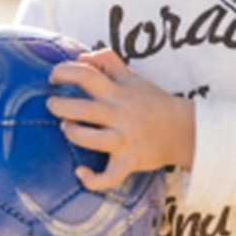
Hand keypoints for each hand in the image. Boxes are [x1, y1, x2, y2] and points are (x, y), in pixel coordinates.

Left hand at [47, 49, 194, 191]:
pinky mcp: (128, 161)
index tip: (55, 77)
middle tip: (52, 104)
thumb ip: (107, 61)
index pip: (85, 74)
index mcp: (118, 91)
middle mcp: (118, 114)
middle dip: (58, 105)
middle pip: (80, 109)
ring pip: (88, 139)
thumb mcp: (132, 76)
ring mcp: (123, 139)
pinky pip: (108, 176)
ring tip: (66, 127)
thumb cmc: (152, 102)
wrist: (182, 129)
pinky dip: (92, 179)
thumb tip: (80, 56)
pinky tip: (81, 172)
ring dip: (71, 132)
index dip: (64, 71)